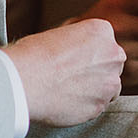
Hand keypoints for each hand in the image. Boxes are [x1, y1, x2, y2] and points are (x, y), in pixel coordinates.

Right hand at [2, 18, 124, 125]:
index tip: (74, 61)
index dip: (88, 54)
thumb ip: (79, 42)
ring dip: (94, 90)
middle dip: (96, 72)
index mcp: (102, 31)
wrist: (24, 79)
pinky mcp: (100, 105)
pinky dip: (85, 106)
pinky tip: (66, 101)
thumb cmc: (34, 54)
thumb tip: (82, 50)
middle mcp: (113, 55)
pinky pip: (97, 106)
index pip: (105, 44)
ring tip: (68, 90)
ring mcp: (109, 82)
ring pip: (108, 88)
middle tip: (72, 77)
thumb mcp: (60, 33)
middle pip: (111, 65)